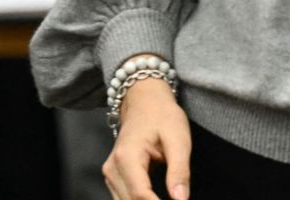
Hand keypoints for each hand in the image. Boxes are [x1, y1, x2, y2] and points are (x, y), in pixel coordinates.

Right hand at [105, 78, 190, 199]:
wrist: (144, 100)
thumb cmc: (162, 115)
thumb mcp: (178, 139)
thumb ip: (179, 171)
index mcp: (127, 157)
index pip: (141, 196)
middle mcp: (112, 168)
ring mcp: (110, 173)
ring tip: (169, 197)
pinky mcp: (113, 176)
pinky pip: (123, 198)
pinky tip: (156, 198)